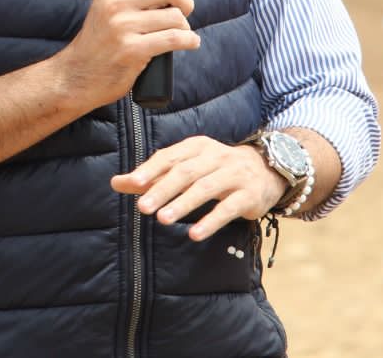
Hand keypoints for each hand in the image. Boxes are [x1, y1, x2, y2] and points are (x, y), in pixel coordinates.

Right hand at [54, 0, 199, 108]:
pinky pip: (175, 38)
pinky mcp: (132, 51)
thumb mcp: (103, 2)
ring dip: (186, 26)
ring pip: (176, 16)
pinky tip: (190, 42)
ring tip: (180, 32)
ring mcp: (123, 27)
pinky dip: (190, 40)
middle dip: (185, 1)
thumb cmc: (97, 39)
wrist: (76, 76)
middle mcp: (115, 4)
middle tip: (184, 11)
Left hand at [110, 135, 285, 241]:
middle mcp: (216, 157)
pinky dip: (210, 221)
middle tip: (143, 207)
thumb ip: (153, 176)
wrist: (266, 170)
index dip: (151, 170)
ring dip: (183, 204)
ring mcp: (234, 175)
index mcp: (197, 147)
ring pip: (205, 188)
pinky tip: (194, 234)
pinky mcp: (248, 195)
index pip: (170, 156)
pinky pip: (228, 208)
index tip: (133, 184)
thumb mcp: (187, 167)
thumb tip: (116, 182)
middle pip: (186, 172)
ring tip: (163, 220)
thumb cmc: (216, 170)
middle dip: (163, 189)